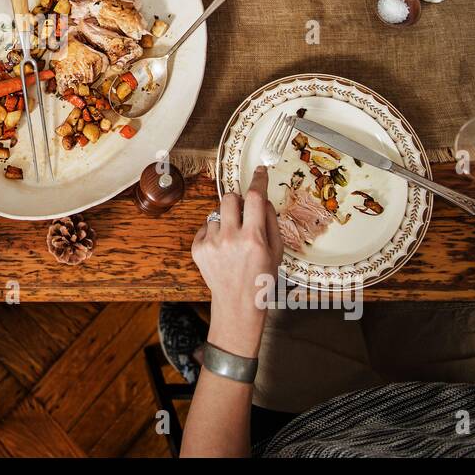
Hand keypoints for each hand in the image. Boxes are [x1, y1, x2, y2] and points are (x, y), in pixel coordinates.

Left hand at [190, 166, 283, 357]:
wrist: (237, 303)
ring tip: (233, 242)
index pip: (255, 198)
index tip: (260, 171)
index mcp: (253, 239)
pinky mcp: (198, 249)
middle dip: (237, 201)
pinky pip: (206, 227)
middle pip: (230, 198)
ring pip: (217, 213)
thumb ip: (270, 222)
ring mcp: (211, 243)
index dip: (259, 180)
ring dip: (226, 221)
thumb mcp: (276, 251)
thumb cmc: (261, 277)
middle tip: (243, 213)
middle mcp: (230, 238)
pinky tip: (223, 250)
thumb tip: (262, 199)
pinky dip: (215, 234)